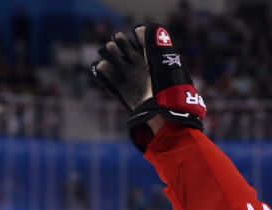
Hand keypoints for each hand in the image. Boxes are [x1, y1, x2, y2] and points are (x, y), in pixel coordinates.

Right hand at [91, 24, 204, 148]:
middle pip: (126, 48)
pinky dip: (102, 70)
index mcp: (155, 62)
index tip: (137, 34)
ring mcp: (132, 80)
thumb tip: (149, 28)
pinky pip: (107, 76)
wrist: (163, 119)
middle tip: (119, 43)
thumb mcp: (165, 67)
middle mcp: (143, 69)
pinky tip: (103, 68)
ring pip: (115, 60)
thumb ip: (157, 47)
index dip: (138, 36)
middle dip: (121, 43)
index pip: (143, 41)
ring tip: (109, 54)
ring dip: (110, 53)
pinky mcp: (123, 92)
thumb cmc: (168, 92)